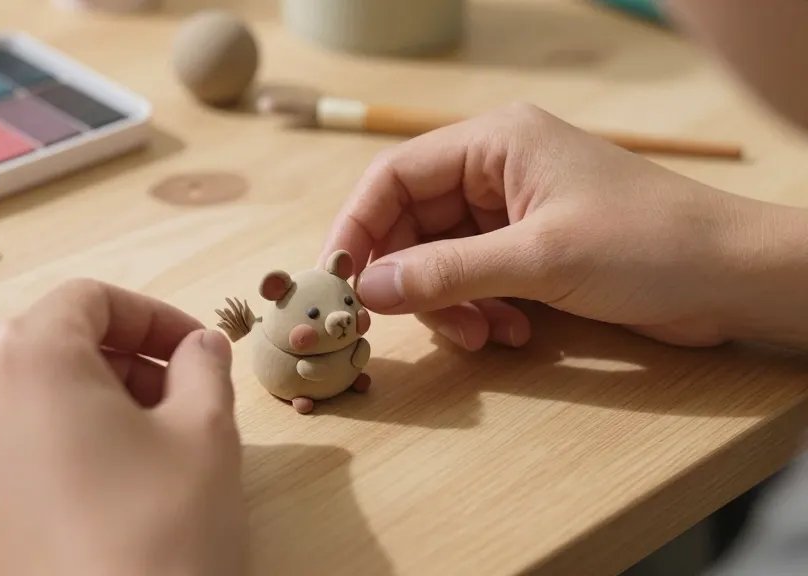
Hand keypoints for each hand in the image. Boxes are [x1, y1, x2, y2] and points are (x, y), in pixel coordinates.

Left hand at [0, 279, 243, 575]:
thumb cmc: (161, 539)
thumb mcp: (207, 436)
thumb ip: (204, 367)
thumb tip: (199, 346)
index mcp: (26, 359)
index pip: (89, 300)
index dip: (152, 317)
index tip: (192, 351)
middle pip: (42, 346)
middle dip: (114, 363)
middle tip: (169, 403)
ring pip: (7, 402)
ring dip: (70, 408)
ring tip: (125, 454)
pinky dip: (27, 457)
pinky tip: (76, 499)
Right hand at [322, 102, 807, 349]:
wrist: (732, 277)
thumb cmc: (647, 245)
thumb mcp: (538, 258)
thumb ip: (447, 272)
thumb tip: (368, 289)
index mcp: (493, 144)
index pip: (395, 177)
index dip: (358, 226)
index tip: (337, 278)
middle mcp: (496, 172)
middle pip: (413, 224)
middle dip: (411, 279)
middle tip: (413, 323)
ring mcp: (513, 213)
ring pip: (441, 260)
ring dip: (450, 304)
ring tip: (483, 334)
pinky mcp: (531, 251)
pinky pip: (475, 281)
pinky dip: (481, 311)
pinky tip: (513, 333)